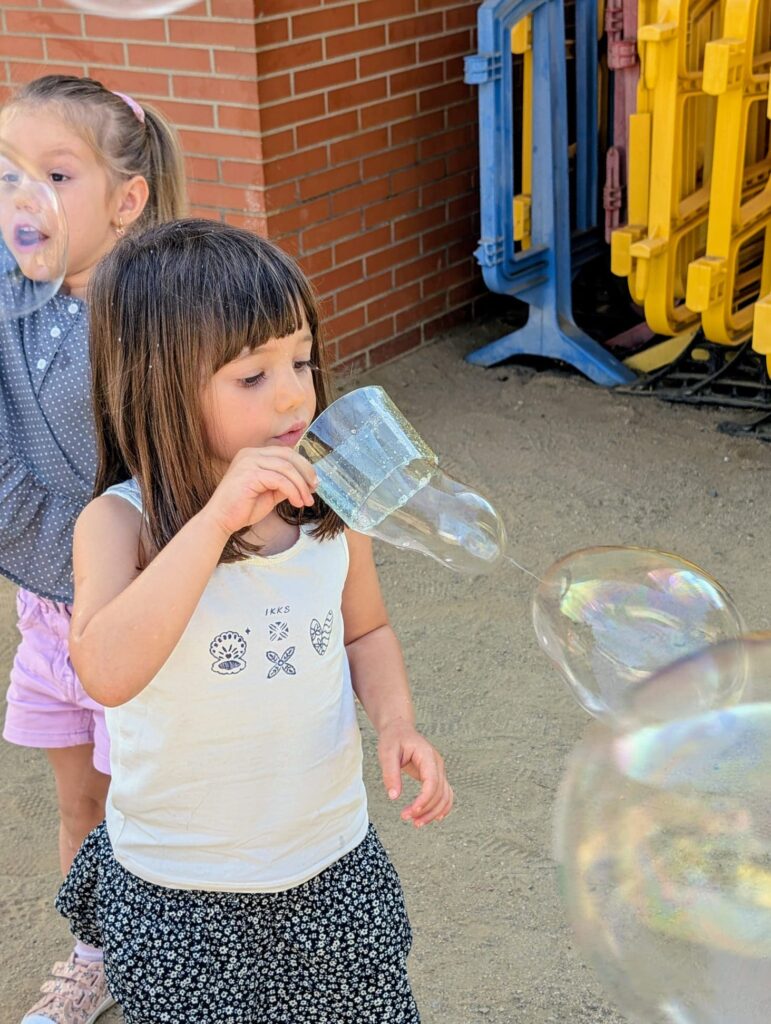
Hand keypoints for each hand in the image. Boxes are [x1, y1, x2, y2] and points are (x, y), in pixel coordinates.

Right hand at [202, 447, 317, 537]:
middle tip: (314, 489)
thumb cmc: (243, 508)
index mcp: (254, 454)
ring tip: (306, 501)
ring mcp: (249, 461)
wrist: (221, 520)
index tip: (313, 483)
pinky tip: (297, 503)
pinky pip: (280, 479)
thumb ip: (286, 484)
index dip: (303, 466)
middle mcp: (250, 453)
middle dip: (305, 472)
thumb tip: (308, 482)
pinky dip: (292, 491)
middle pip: (288, 455)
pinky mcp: (249, 474)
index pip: (285, 452)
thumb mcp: (270, 493)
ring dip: (300, 486)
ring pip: (286, 468)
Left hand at [377, 719, 452, 827]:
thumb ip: (390, 773)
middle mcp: (437, 764)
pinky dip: (441, 807)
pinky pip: (445, 794)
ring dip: (433, 812)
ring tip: (416, 823)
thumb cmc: (393, 739)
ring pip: (445, 796)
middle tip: (405, 817)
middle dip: (425, 809)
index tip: (411, 811)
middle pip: (439, 792)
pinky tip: (433, 818)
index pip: (432, 782)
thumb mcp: (387, 753)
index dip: (424, 799)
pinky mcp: (436, 776)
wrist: (400, 729)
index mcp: (427, 756)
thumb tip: (394, 797)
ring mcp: (439, 770)